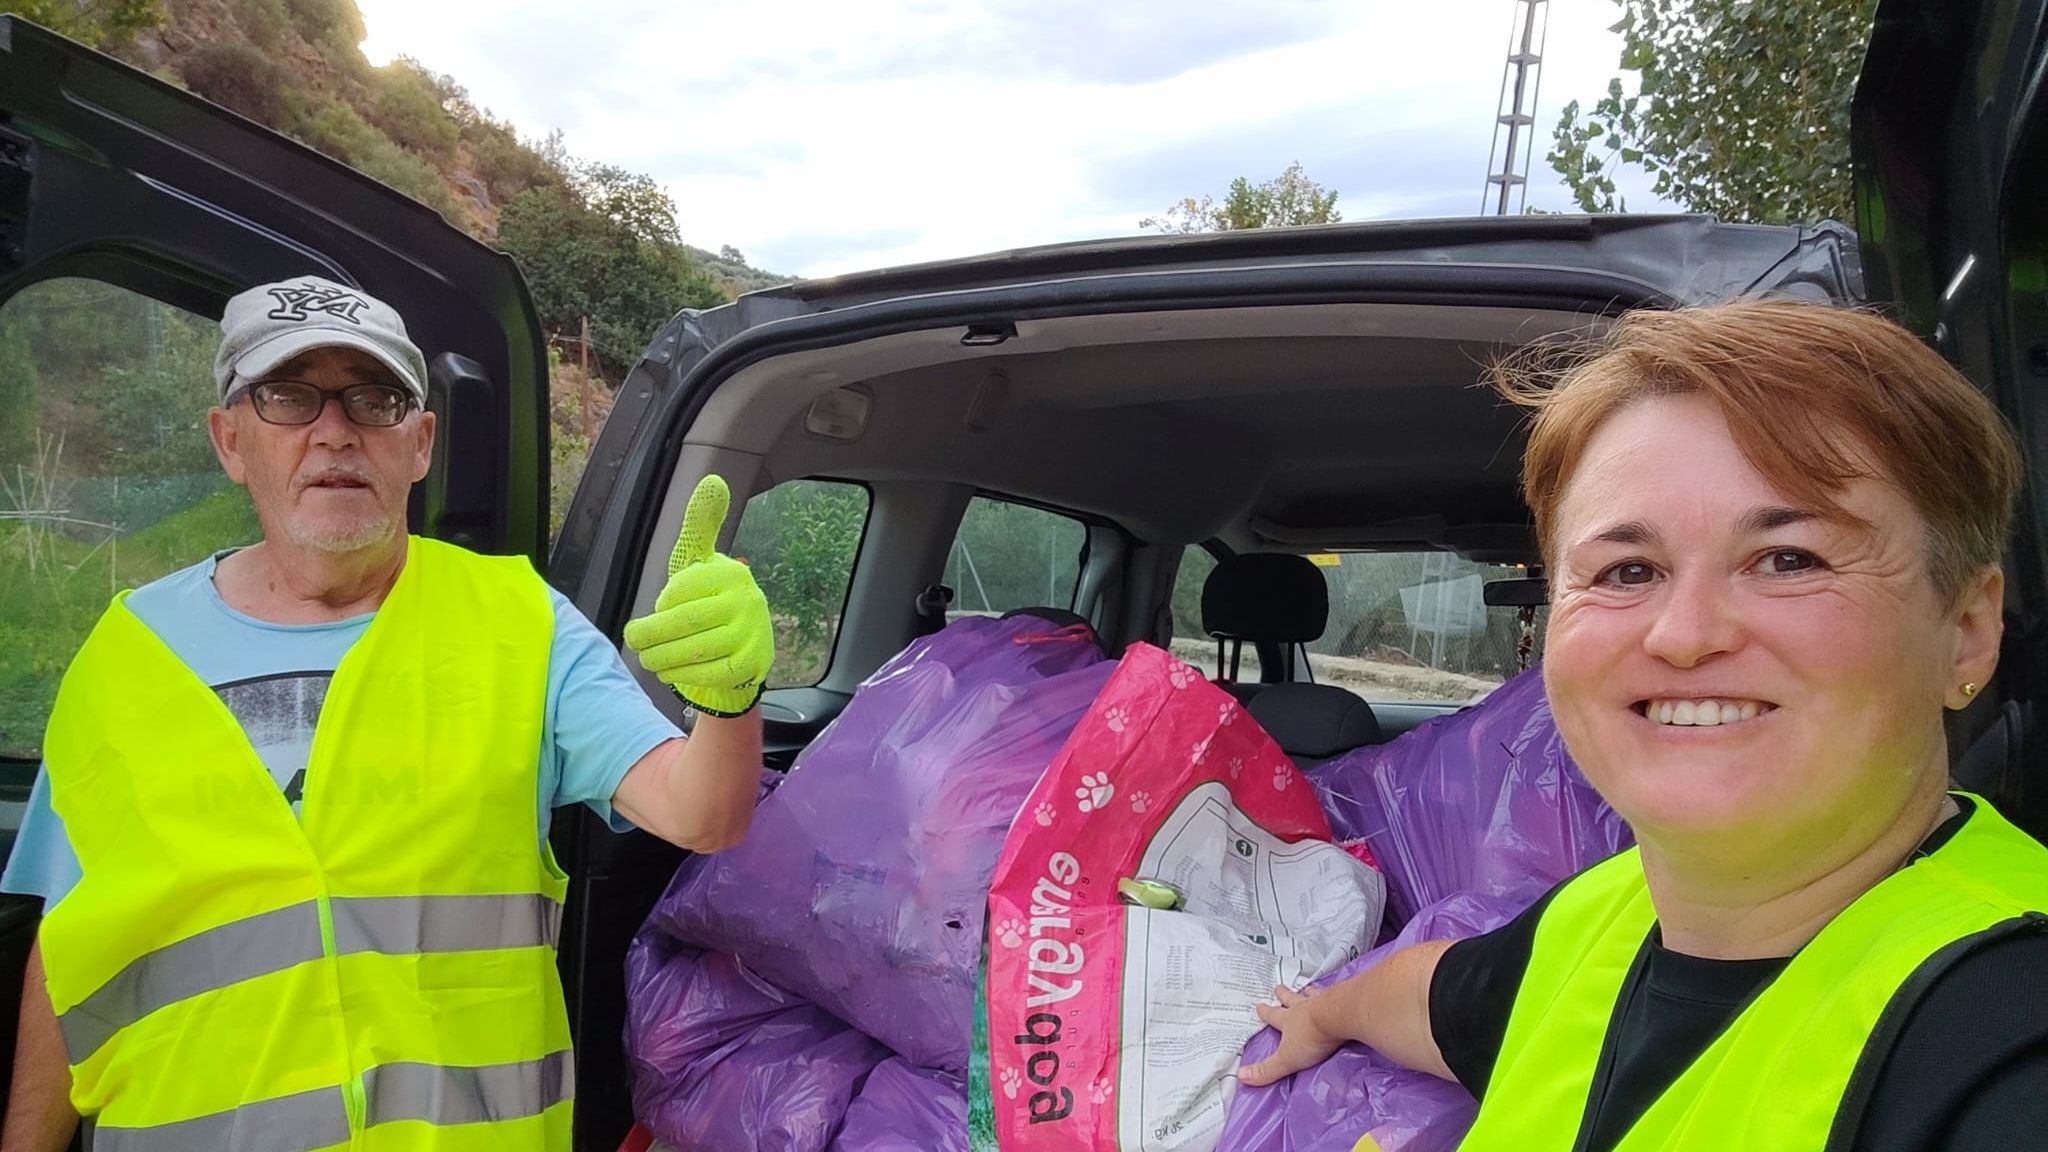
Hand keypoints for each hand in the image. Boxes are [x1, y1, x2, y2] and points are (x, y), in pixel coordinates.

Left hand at [623, 475, 772, 715]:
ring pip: (691, 649)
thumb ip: (700, 524)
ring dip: (661, 657)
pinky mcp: (749, 665)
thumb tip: (713, 481)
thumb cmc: (712, 599)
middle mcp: (746, 600)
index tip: (658, 607)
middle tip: (635, 641)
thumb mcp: (701, 561)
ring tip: (648, 658)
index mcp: (731, 573)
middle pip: (683, 621)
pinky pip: (706, 673)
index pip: (680, 588)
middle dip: (651, 635)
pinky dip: (681, 674)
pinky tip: (669, 671)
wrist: (746, 647)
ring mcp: (750, 635)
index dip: (662, 602)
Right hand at [1238, 984, 1342, 1086]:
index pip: (1273, 1016)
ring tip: (1306, 988)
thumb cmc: (1312, 1038)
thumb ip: (1267, 1070)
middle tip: (1278, 987)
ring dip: (1307, 992)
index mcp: (1288, 1020)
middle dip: (1283, 995)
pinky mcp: (1340, 999)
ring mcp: (1322, 1001)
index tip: (1259, 1005)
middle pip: (1290, 999)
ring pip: (1311, 995)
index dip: (1265, 1012)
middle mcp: (1303, 1007)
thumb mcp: (1287, 1059)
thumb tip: (1241, 1077)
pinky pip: (1334, 993)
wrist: (1339, 1016)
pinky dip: (1332, 992)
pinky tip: (1336, 991)